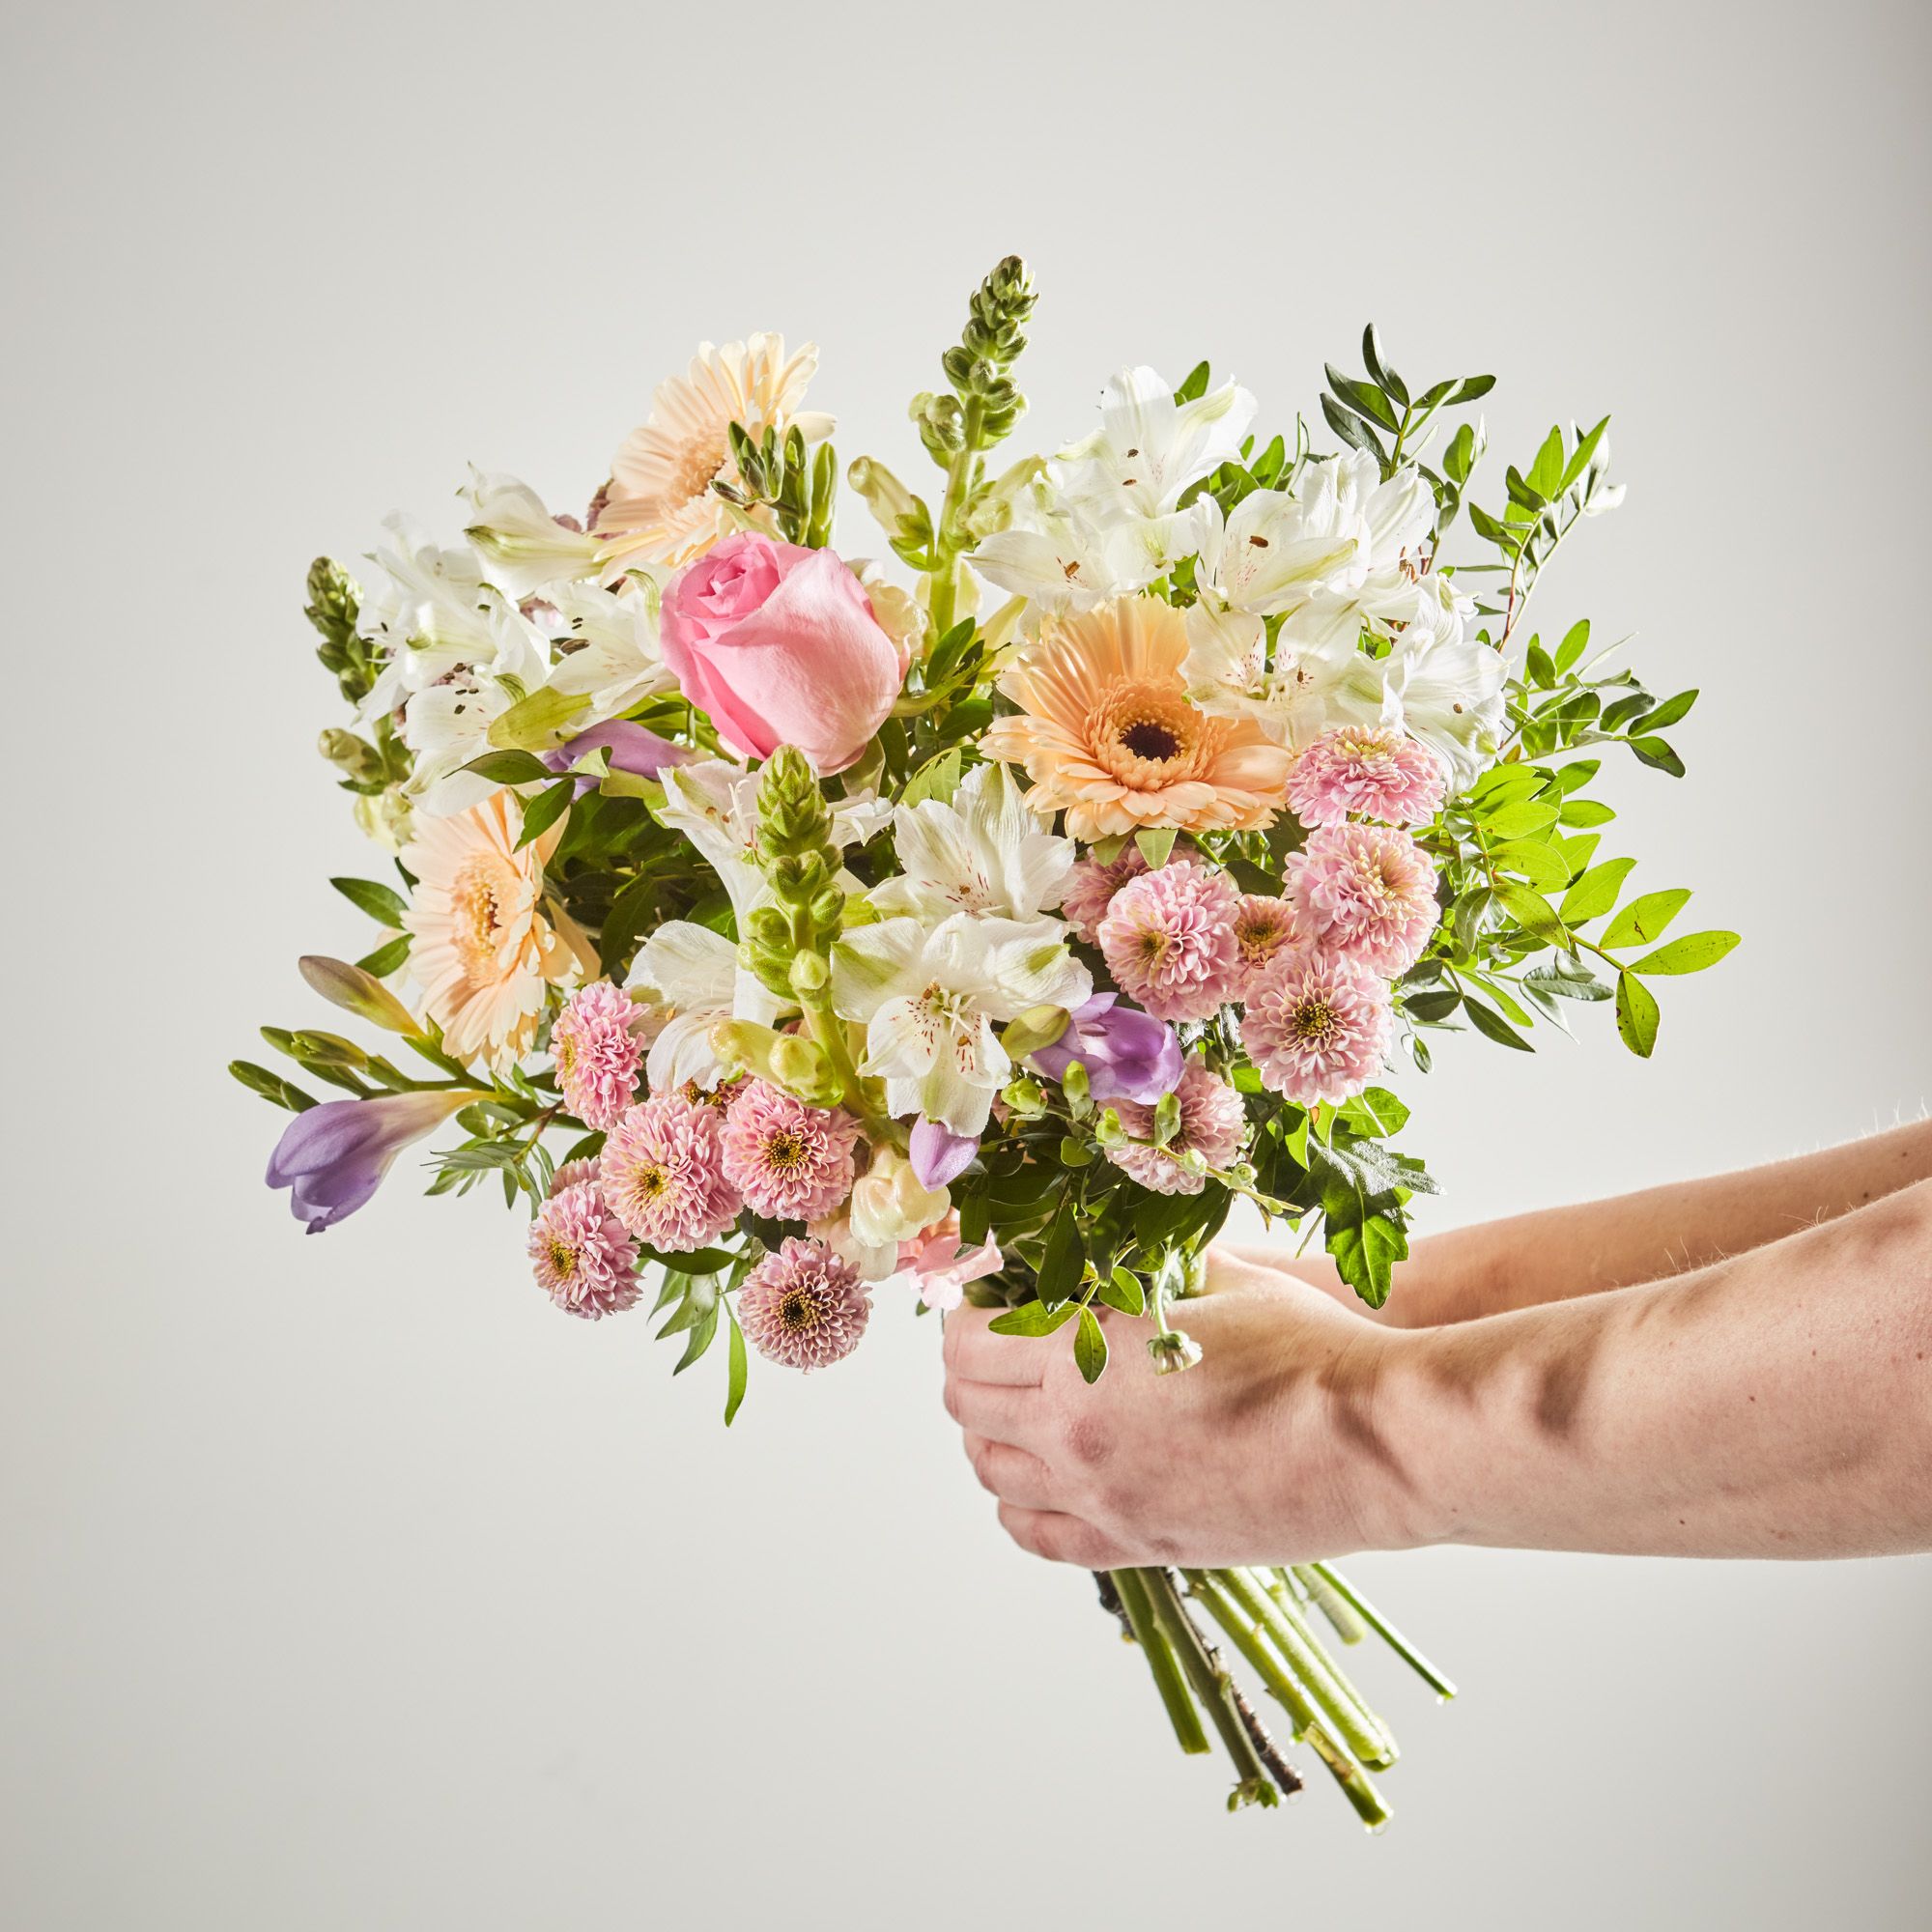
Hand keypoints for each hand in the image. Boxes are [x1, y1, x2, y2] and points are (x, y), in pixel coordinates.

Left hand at [941, 1247, 1407, 1569]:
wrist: (1377, 1441)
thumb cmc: (1310, 1348)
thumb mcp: (1219, 1276)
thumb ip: (1147, 1265)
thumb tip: (1111, 1250)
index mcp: (1085, 1354)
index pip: (970, 1339)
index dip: (971, 1311)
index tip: (992, 1297)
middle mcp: (1074, 1431)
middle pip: (968, 1403)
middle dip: (972, 1365)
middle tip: (1000, 1341)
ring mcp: (1102, 1497)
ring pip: (992, 1471)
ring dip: (990, 1431)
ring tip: (1020, 1401)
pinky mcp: (1136, 1546)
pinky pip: (1037, 1535)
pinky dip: (1020, 1502)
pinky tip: (1041, 1473)